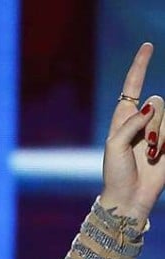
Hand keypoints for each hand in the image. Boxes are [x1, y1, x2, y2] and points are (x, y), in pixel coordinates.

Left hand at [102, 43, 164, 223]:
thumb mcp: (115, 145)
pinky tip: (161, 155)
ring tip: (152, 156)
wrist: (130, 196)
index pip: (133, 85)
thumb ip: (131, 123)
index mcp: (123, 117)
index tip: (148, 46)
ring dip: (161, 137)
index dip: (141, 65)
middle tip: (146, 148)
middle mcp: (143, 120)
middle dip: (154, 124)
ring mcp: (159, 131)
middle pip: (158, 102)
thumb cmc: (116, 172)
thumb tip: (151, 107)